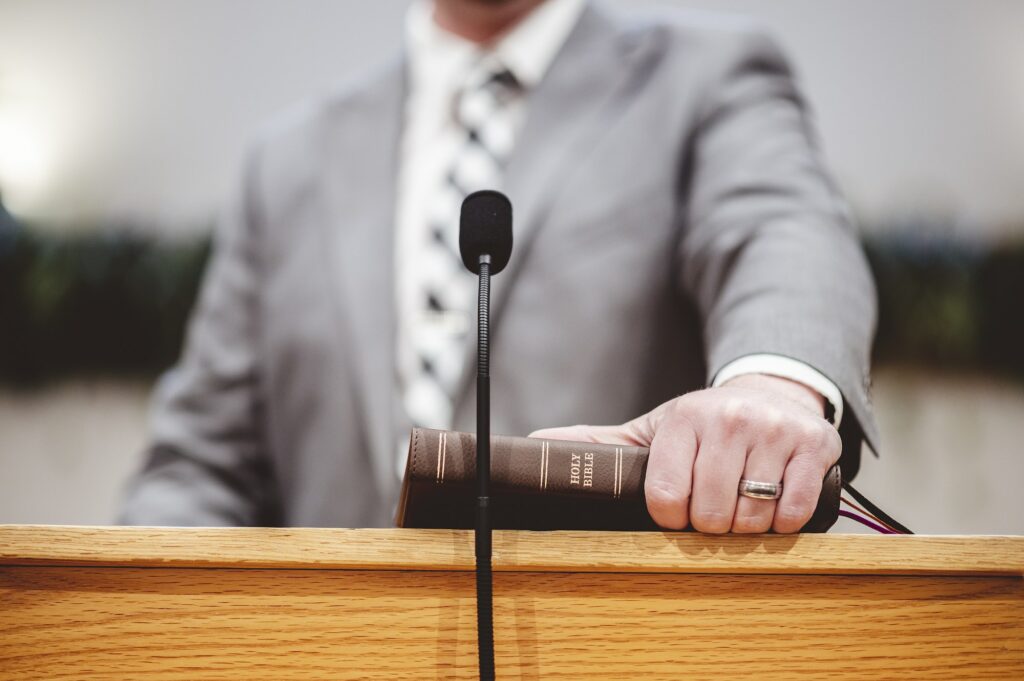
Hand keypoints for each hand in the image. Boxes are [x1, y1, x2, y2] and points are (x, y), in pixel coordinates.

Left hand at [530, 374, 840, 533]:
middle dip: (709, 525)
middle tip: (711, 509)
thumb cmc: (704, 425)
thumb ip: (598, 443)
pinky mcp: (815, 447)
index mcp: (684, 418)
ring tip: (739, 504)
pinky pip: (794, 513)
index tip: (675, 512)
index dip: (669, 518)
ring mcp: (775, 432)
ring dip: (744, 527)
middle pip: (710, 514)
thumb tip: (534, 442)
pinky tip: (771, 504)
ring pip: (752, 517)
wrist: (772, 395)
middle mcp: (729, 419)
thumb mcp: (652, 430)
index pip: (666, 498)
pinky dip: (782, 523)